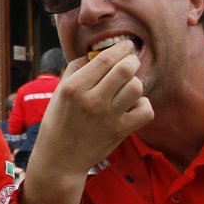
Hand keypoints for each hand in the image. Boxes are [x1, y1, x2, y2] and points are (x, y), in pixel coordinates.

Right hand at [34, 41, 153, 175]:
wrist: (60, 158)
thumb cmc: (58, 121)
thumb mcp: (59, 91)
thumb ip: (76, 68)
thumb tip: (97, 54)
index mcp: (75, 87)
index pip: (106, 59)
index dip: (121, 48)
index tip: (127, 46)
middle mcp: (92, 100)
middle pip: (125, 69)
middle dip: (132, 60)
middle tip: (131, 61)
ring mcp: (108, 117)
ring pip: (136, 87)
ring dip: (135, 82)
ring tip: (128, 86)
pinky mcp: (120, 131)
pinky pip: (145, 110)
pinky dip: (143, 104)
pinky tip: (133, 105)